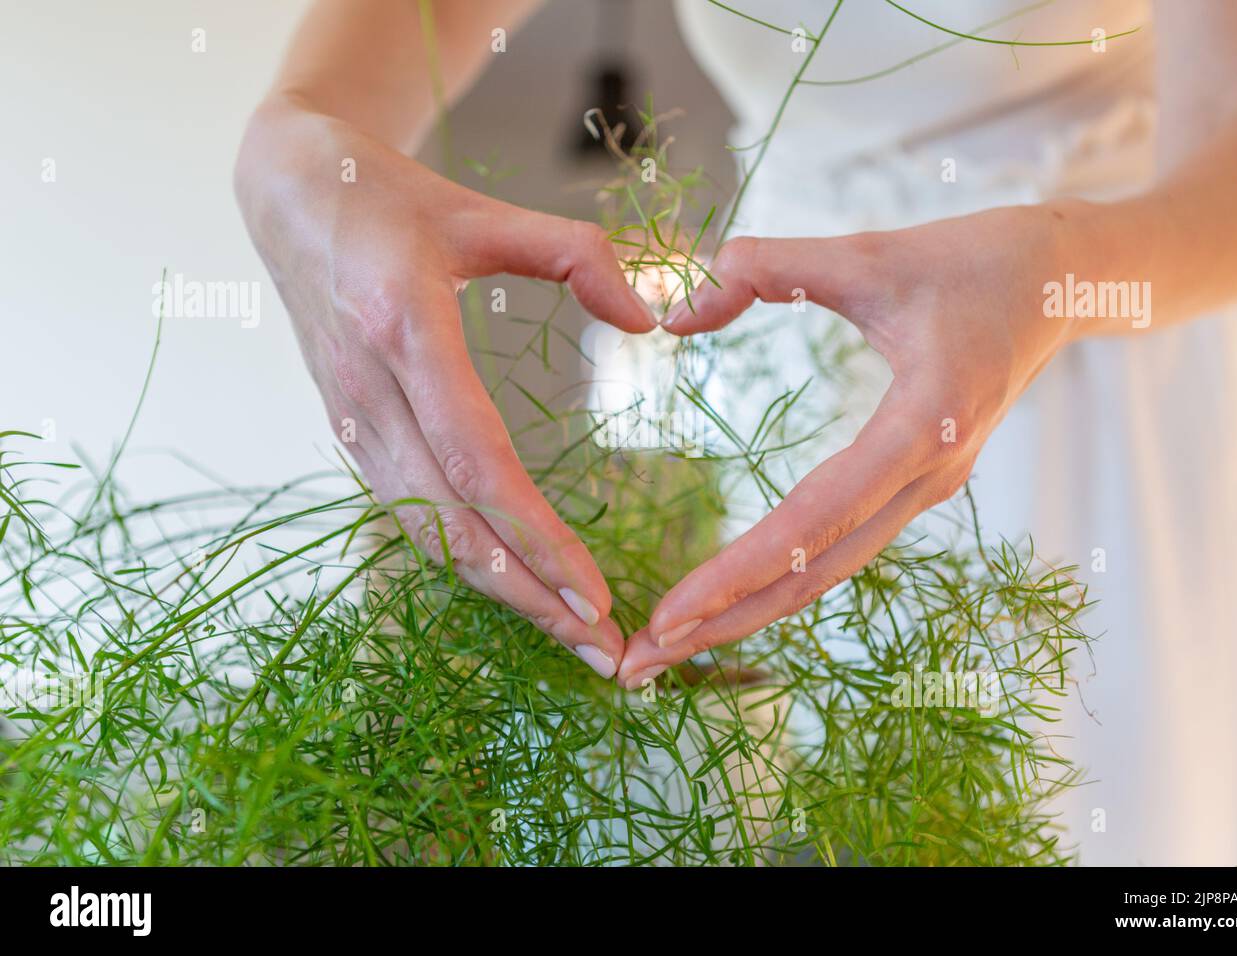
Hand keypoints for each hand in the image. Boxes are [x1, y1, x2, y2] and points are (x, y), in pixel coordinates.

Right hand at [235, 97, 656, 677]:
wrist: (292, 194)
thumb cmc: (396, 201)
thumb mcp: (487, 212)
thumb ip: (578, 255)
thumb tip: (648, 322)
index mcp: (403, 327)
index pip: (476, 460)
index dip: (537, 537)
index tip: (597, 593)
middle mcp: (367, 389)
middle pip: (450, 523)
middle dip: (530, 597)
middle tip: (603, 649)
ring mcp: (349, 418)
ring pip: (425, 533)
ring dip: (499, 591)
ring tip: (571, 632)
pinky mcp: (348, 433)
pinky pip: (410, 513)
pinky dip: (463, 559)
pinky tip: (516, 584)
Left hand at [616, 204, 1076, 687]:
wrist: (1064, 280)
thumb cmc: (976, 259)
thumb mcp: (871, 252)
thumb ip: (770, 267)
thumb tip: (676, 313)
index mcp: (923, 426)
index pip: (814, 520)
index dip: (737, 572)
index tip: (668, 615)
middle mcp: (927, 477)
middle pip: (814, 571)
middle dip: (726, 620)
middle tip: (641, 662)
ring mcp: (926, 487)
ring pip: (827, 569)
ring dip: (749, 611)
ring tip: (671, 643)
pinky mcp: (917, 483)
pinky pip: (841, 545)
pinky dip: (782, 577)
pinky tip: (733, 597)